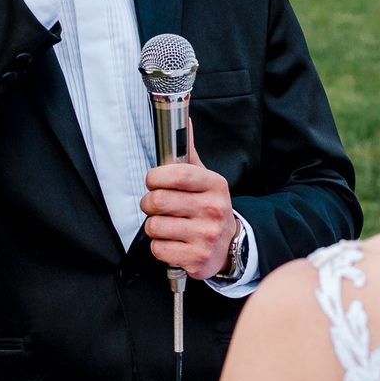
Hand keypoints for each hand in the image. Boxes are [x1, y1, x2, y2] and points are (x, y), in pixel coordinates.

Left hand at [140, 121, 238, 279]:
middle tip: (155, 205)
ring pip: (154, 226)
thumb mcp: (205, 181)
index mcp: (215, 185)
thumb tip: (184, 122)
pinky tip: (172, 242)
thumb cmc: (210, 209)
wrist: (231, 247)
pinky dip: (159, 246)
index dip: (156, 176)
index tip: (152, 180)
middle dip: (148, 203)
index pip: (178, 174)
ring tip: (166, 225)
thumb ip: (189, 154)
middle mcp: (213, 209)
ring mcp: (206, 235)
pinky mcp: (197, 258)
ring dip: (153, 227)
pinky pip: (158, 248)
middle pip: (158, 200)